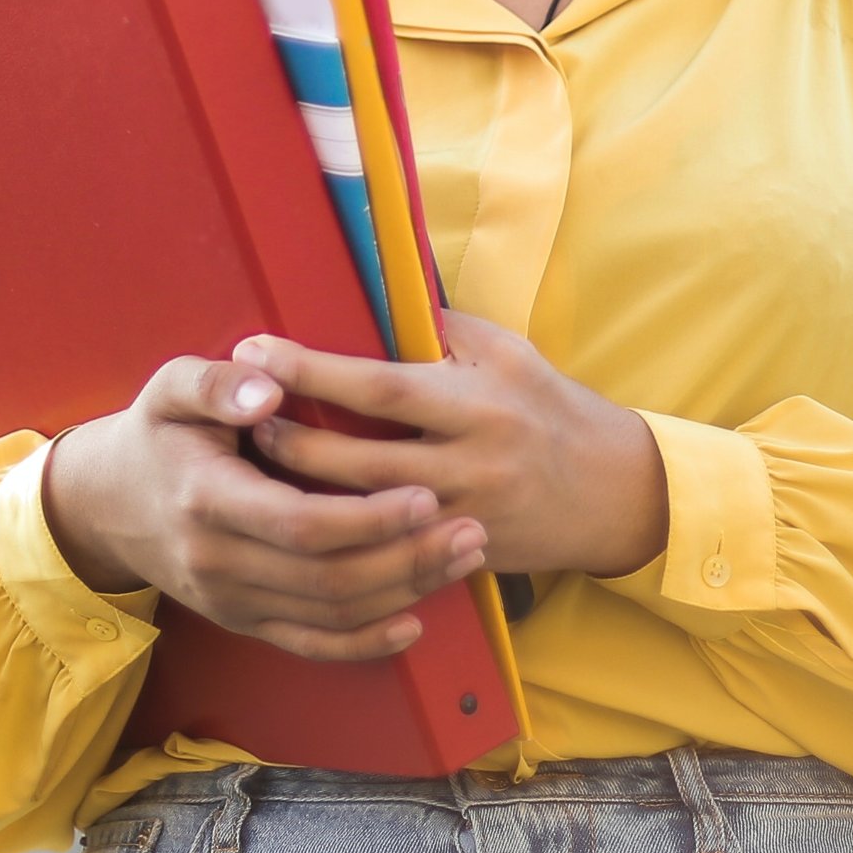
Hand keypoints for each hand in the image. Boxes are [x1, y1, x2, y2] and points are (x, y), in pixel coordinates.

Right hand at [39, 353, 489, 661]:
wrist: (107, 504)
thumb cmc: (157, 434)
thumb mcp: (170, 388)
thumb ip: (217, 382)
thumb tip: (269, 386)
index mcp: (206, 499)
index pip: (300, 524)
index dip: (368, 519)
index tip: (426, 496)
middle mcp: (218, 562)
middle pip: (328, 578)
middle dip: (407, 559)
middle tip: (471, 530)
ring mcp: (231, 600)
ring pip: (330, 614)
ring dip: (404, 592)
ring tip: (463, 558)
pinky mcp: (243, 621)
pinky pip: (311, 645)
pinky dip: (366, 643)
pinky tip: (414, 620)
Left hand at [242, 312, 670, 580]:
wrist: (613, 492)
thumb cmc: (550, 407)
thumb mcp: (507, 352)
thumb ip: (441, 329)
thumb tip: (370, 296)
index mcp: (478, 401)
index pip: (381, 386)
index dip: (313, 370)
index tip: (258, 349)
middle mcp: (470, 463)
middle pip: (359, 461)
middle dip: (291, 439)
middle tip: (239, 415)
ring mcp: (463, 517)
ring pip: (365, 514)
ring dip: (304, 491)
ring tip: (255, 462)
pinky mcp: (461, 556)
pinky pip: (388, 551)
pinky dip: (341, 535)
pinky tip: (301, 519)